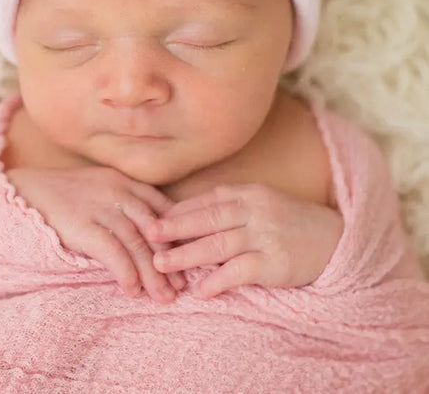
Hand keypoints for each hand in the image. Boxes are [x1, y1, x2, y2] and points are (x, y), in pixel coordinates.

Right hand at [6, 165, 185, 302]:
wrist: (23, 190)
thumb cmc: (64, 194)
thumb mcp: (100, 188)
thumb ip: (124, 203)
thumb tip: (150, 234)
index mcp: (124, 181)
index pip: (161, 206)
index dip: (177, 233)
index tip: (188, 256)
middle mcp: (116, 191)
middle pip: (153, 228)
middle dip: (169, 259)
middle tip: (180, 286)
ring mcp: (99, 206)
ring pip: (136, 242)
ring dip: (151, 273)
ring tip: (162, 297)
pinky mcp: (81, 224)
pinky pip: (111, 250)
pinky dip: (125, 271)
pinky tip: (132, 289)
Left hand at [144, 183, 343, 298]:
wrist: (336, 240)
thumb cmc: (292, 222)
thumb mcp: (263, 203)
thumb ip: (232, 207)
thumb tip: (191, 218)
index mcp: (249, 193)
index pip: (206, 200)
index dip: (178, 211)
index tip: (153, 218)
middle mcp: (255, 210)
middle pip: (207, 219)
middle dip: (174, 228)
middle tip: (148, 235)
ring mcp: (265, 236)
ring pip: (218, 244)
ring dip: (186, 254)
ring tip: (162, 264)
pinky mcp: (275, 262)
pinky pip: (240, 271)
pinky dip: (218, 280)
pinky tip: (200, 290)